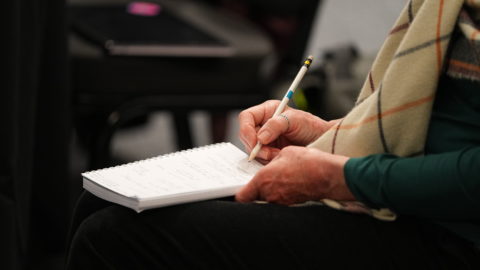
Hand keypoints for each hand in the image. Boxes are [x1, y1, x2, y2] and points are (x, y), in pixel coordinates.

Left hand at [235, 146, 354, 204]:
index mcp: (263, 180)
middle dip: (254, 188)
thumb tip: (268, 164)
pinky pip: (279, 198)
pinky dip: (280, 192)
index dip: (237, 192)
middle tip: (259, 178)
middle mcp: (269, 194)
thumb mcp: (284, 153)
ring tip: (278, 177)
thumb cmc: (308, 162)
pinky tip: (288, 182)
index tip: (237, 187)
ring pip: (266, 198)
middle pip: (253, 197)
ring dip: (268, 190)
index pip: (241, 195)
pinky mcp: (291, 203)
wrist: (329, 176)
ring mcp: (281, 201)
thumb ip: (270, 160)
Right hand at [238, 100, 335, 162]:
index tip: (255, 142)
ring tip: (279, 154)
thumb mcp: (295, 120)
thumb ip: (276, 125)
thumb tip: (260, 137)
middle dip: (255, 147)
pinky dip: (267, 161)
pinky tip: (279, 157)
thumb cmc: (312, 127)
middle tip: (268, 153)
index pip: (246, 118)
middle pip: (246, 135)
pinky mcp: (269, 151)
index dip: (246, 130)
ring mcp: (265, 139)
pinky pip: (260, 158)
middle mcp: (263, 124)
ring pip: (252, 149)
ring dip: (263, 155)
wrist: (322, 142)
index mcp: (267, 111)